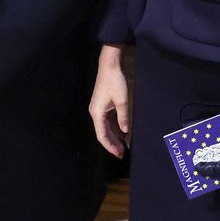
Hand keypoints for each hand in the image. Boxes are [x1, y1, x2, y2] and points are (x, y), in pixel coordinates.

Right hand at [88, 44, 129, 158]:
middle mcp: (95, 113)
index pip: (102, 135)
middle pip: (102, 133)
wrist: (109, 66)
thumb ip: (123, 117)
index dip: (110, 146)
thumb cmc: (115, 82)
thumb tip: (125, 131)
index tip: (119, 154)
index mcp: (97, 113)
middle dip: (112, 144)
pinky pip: (106, 122)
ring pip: (104, 128)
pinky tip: (120, 134)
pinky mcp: (102, 106)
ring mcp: (98, 109)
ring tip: (122, 146)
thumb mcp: (122, 100)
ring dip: (113, 137)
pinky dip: (113, 129)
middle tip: (122, 153)